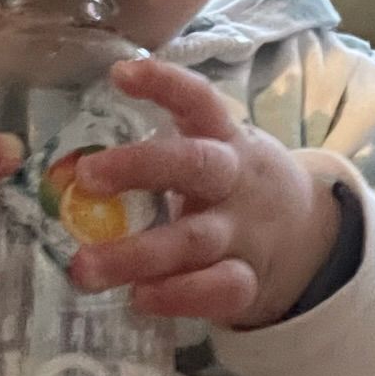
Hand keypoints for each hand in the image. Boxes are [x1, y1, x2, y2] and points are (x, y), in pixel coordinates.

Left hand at [68, 57, 340, 329]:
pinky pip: (218, 290)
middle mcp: (234, 180)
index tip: (119, 75)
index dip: (164, 84)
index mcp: (225, 138)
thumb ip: (161, 154)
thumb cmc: (233, 186)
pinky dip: (179, 297)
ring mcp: (243, 233)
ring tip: (83, 269)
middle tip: (85, 176)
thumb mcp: (215, 151)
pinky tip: (140, 300)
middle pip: (195, 166)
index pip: (199, 101)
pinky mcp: (249, 281)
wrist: (308, 237)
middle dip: (138, 168)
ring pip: (194, 240)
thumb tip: (66, 168)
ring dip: (135, 255)